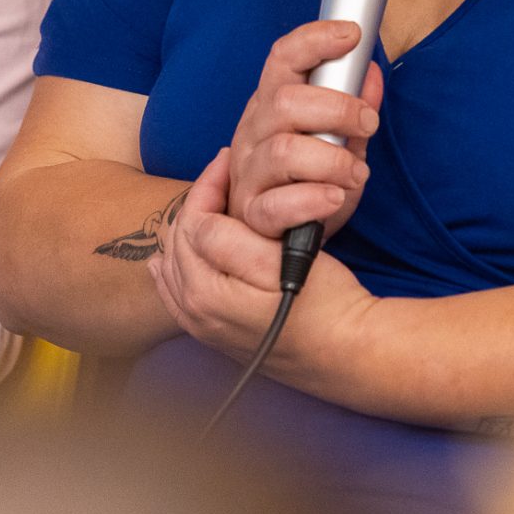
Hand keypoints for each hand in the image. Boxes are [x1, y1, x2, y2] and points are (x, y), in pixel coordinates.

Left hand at [151, 147, 379, 385]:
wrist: (346, 353)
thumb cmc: (324, 304)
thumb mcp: (280, 262)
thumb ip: (231, 240)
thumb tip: (203, 222)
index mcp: (205, 291)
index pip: (191, 221)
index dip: (207, 186)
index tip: (228, 160)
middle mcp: (195, 311)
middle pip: (179, 242)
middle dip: (197, 203)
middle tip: (221, 175)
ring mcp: (203, 326)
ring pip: (176, 266)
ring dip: (188, 231)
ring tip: (209, 202)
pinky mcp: (216, 334)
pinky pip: (177, 297)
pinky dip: (173, 272)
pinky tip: (168, 263)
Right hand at [225, 20, 383, 242]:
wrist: (277, 238)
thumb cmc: (307, 183)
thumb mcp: (337, 142)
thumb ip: (354, 111)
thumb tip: (371, 73)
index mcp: (271, 106)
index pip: (283, 59)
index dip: (315, 40)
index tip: (352, 35)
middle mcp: (253, 133)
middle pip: (285, 102)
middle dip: (337, 108)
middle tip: (368, 123)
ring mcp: (249, 175)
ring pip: (284, 152)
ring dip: (332, 160)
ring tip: (357, 173)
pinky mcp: (254, 216)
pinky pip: (278, 205)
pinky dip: (313, 200)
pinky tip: (335, 198)